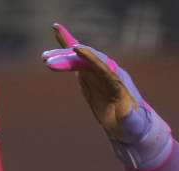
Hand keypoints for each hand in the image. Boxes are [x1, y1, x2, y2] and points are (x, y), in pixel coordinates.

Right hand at [41, 23, 151, 143]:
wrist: (131, 125)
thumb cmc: (134, 126)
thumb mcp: (133, 124)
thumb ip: (129, 118)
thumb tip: (126, 111)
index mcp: (118, 82)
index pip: (103, 66)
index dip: (90, 58)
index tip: (76, 49)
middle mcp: (108, 72)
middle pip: (87, 61)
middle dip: (69, 59)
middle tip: (48, 60)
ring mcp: (98, 73)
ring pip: (79, 60)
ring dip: (63, 57)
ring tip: (45, 57)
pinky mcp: (90, 77)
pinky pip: (77, 63)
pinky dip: (66, 53)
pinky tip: (56, 37)